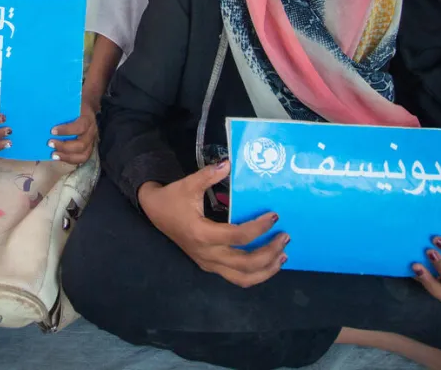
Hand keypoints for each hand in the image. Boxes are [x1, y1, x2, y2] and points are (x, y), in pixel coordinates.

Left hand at [50, 101, 97, 164]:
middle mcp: (92, 131)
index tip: (52, 131)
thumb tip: (45, 113)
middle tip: (50, 143)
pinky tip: (59, 157)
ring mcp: (91, 141)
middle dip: (64, 146)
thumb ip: (62, 108)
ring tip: (53, 155)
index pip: (80, 127)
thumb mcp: (71, 103)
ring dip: (67, 156)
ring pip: (83, 155)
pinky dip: (69, 160)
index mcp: (88, 119)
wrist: (87, 107)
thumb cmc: (76, 106)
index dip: (66, 130)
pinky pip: (81, 158)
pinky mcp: (89, 148)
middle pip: (81, 144)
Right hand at [139, 161, 286, 287]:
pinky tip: (268, 263)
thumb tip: (229, 163)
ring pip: (243, 278)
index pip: (238, 237)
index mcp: (202, 234)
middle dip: (269, 252)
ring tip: (283, 256)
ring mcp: (209, 263)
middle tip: (285, 236)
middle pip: (245, 263)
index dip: (259, 227)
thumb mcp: (188, 184)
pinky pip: (237, 277)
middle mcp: (207, 254)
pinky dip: (255, 274)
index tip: (274, 216)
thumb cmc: (173, 198)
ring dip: (266, 270)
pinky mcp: (211, 266)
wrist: (155, 212)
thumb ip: (209, 175)